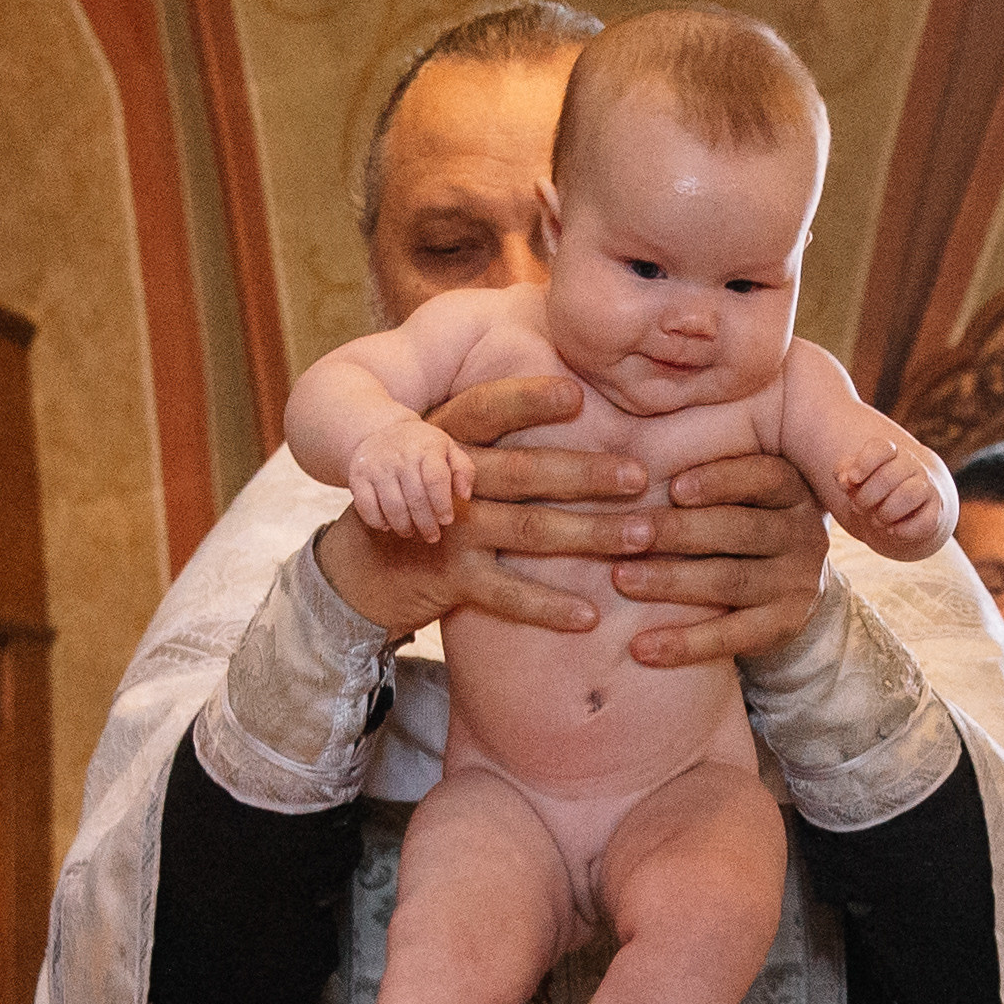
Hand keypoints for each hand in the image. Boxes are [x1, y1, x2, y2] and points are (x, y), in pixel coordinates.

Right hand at [317, 372, 644, 642]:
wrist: (361, 569)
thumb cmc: (424, 500)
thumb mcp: (443, 456)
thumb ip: (492, 433)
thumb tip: (576, 387)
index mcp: (447, 440)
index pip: (488, 410)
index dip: (529, 400)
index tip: (579, 394)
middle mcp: (448, 483)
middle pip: (524, 472)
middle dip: (587, 473)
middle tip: (641, 476)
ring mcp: (449, 534)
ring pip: (529, 530)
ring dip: (590, 533)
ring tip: (643, 535)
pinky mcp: (451, 581)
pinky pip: (509, 596)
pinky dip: (551, 607)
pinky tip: (592, 615)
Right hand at [350, 413, 473, 543]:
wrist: (380, 431)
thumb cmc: (422, 447)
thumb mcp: (448, 449)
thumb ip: (463, 470)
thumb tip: (464, 496)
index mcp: (426, 448)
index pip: (435, 479)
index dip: (442, 504)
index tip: (447, 520)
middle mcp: (400, 456)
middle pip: (415, 497)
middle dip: (426, 523)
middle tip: (432, 536)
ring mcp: (377, 466)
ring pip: (392, 506)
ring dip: (403, 526)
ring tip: (411, 532)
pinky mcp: (358, 477)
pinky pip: (366, 506)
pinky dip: (377, 521)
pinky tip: (387, 525)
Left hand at [614, 449, 829, 665]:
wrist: (791, 587)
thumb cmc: (743, 524)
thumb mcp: (743, 493)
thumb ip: (707, 477)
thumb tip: (633, 460)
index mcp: (792, 490)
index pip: (763, 477)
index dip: (719, 480)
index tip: (674, 489)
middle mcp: (803, 534)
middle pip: (739, 530)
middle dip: (679, 532)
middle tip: (627, 534)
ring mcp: (796, 583)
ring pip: (730, 581)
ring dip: (671, 581)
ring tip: (621, 579)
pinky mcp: (784, 627)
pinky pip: (730, 636)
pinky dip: (682, 643)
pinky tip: (641, 647)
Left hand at [835, 423, 955, 557]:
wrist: (905, 513)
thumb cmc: (874, 492)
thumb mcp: (856, 481)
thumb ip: (844, 473)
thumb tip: (845, 480)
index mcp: (891, 453)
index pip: (881, 448)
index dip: (863, 464)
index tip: (851, 480)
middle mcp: (912, 466)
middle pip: (888, 476)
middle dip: (866, 497)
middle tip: (858, 507)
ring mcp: (927, 488)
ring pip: (909, 494)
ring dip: (886, 513)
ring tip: (876, 521)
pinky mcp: (936, 512)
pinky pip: (926, 521)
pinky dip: (904, 530)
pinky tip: (892, 531)